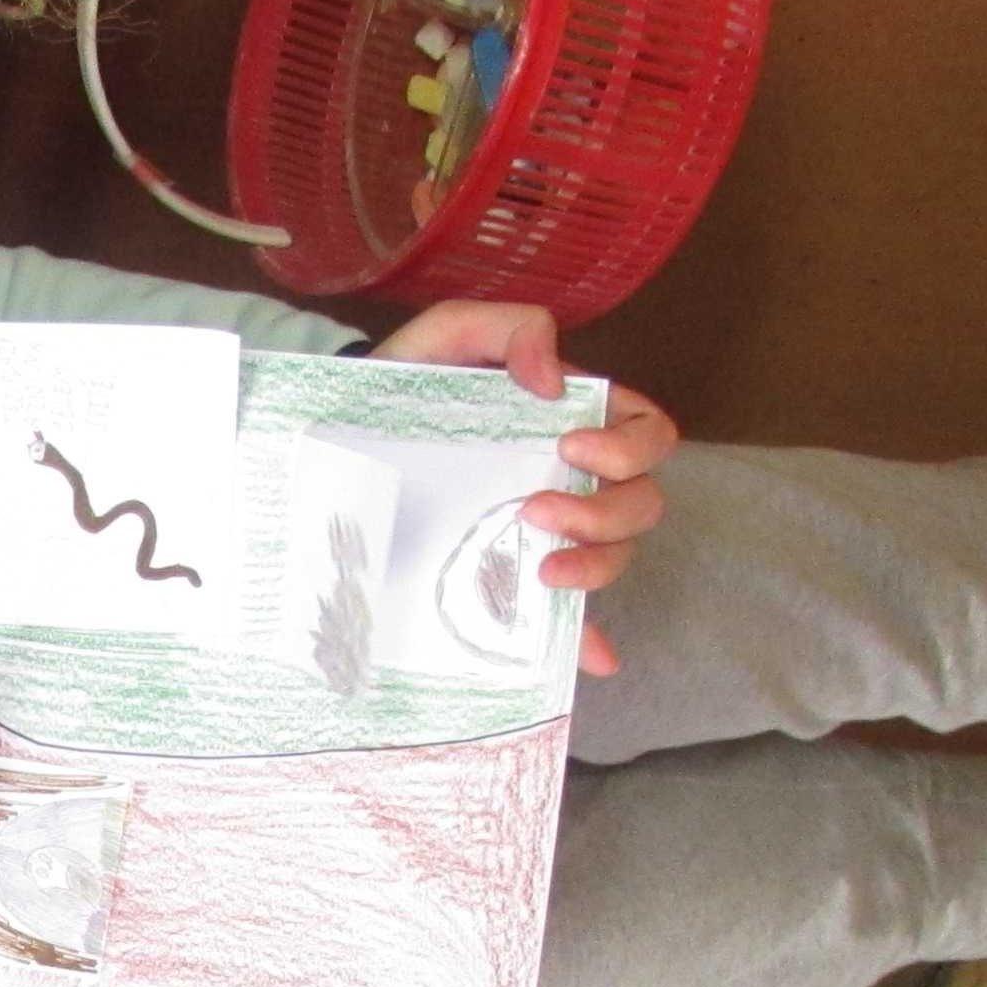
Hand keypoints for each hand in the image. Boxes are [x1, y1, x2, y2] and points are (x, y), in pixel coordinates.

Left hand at [367, 300, 679, 675]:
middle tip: (534, 511)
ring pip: (618, 554)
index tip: (570, 447)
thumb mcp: (446, 338)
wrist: (341, 444)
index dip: (629, 445)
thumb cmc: (404, 387)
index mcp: (569, 420)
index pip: (645, 432)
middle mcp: (571, 478)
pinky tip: (592, 657)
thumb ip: (507, 329)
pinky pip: (570, 618)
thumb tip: (554, 379)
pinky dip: (590, 639)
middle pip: (641, 502)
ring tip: (540, 569)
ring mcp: (545, 531)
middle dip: (604, 513)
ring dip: (597, 565)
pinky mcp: (513, 577)